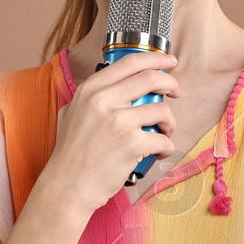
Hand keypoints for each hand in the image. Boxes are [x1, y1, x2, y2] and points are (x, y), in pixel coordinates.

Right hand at [39, 50, 179, 216]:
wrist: (67, 185)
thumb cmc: (70, 153)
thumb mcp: (71, 113)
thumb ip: (90, 97)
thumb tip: (112, 85)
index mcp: (91, 89)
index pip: (130, 62)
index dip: (155, 58)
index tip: (168, 62)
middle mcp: (104, 100)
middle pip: (151, 78)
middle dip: (171, 83)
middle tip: (175, 92)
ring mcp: (119, 121)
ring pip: (162, 110)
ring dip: (170, 122)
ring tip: (164, 132)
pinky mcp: (132, 144)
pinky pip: (163, 140)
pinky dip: (166, 147)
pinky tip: (158, 153)